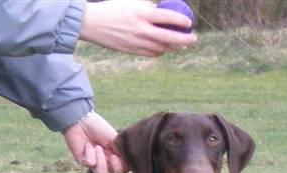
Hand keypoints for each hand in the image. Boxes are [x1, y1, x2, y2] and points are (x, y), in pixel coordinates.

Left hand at [63, 111, 126, 172]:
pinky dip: (90, 153)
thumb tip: (128, 165)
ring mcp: (95, 163)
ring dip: (101, 160)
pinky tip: (87, 145)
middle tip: (112, 155)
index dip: (122, 167)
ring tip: (97, 147)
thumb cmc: (99, 127)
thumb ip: (122, 152)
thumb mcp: (114, 138)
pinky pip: (90, 164)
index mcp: (115, 155)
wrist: (81, 122)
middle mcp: (106, 161)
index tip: (117, 156)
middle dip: (115, 166)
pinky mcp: (83, 162)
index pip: (124, 169)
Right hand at [79, 0, 195, 56]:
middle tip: (193, 38)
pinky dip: (160, 51)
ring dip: (174, 46)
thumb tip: (163, 10)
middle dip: (184, 39)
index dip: (181, 21)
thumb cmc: (112, 8)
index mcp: (142, 13)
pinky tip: (164, 48)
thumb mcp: (131, 2)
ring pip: (162, 48)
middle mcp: (141, 29)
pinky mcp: (131, 50)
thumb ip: (148, 7)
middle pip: (169, 37)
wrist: (92, 23)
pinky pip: (151, 53)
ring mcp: (137, 42)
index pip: (168, 17)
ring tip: (181, 44)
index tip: (188, 22)